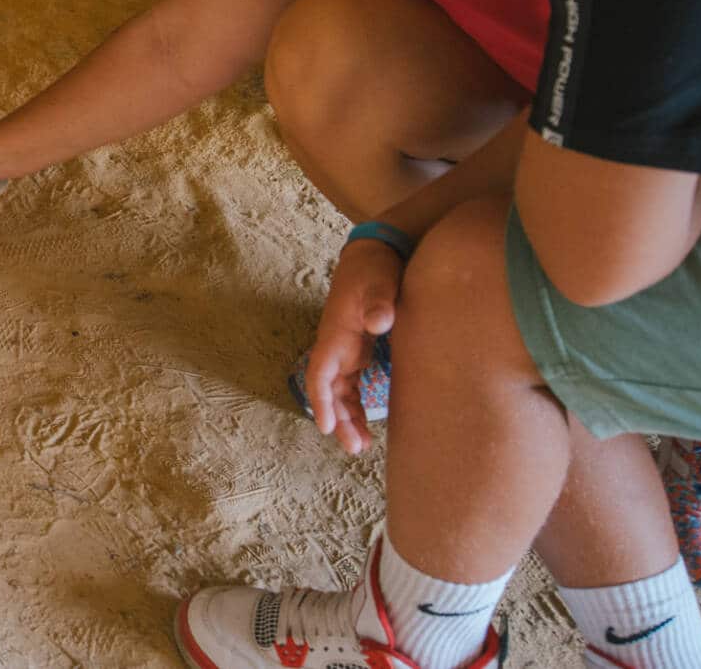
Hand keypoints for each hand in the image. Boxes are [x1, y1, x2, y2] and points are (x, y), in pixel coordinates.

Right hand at [306, 237, 401, 455]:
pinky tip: (368, 423)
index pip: (321, 373)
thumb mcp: (379, 281)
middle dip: (338, 419)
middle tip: (354, 448)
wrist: (376, 252)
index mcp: (337, 332)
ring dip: (347, 417)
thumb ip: (379, 301)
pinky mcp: (360, 348)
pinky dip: (357, 404)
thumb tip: (379, 323)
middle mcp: (337, 345)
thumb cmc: (376, 268)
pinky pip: (353, 383)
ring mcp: (348, 348)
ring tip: (361, 445)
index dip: (322, 401)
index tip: (326, 427)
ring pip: (341, 390)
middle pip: (330, 389)